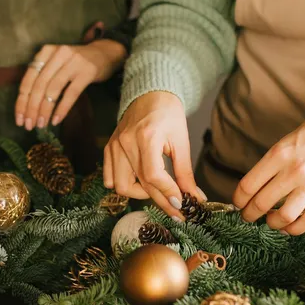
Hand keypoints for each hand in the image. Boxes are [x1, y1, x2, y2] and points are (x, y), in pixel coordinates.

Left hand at [16, 39, 126, 129]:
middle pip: (39, 86)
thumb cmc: (75, 62)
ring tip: (41, 125)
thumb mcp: (56, 63)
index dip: (22, 101)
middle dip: (32, 109)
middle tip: (29, 125)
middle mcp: (57, 54)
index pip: (28, 80)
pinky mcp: (87, 72)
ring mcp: (73, 62)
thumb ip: (42, 77)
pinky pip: (71, 94)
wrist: (104, 53)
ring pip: (53, 90)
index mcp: (45, 52)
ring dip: (45, 110)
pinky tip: (56, 120)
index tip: (19, 119)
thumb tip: (27, 106)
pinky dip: (62, 109)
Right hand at [103, 91, 201, 220]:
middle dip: (160, 201)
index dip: (167, 193)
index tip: (182, 204)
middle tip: (177, 211)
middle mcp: (126, 142)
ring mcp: (114, 146)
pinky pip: (110, 178)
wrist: (149, 93)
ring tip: (157, 192)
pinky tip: (140, 184)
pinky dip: (123, 186)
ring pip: (120, 186)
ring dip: (140, 195)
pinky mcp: (109, 148)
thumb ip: (185, 172)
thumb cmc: (168, 113)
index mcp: (147, 137)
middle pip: (140, 185)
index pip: (153, 175)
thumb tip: (195, 198)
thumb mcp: (181, 141)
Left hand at [233, 110, 304, 234]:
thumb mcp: (286, 142)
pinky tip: (288, 227)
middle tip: (248, 216)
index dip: (238, 199)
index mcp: (279, 154)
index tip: (238, 203)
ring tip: (270, 221)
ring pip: (284, 217)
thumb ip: (271, 164)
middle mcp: (294, 170)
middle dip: (250, 214)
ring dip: (272, 224)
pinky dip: (294, 229)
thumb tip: (253, 189)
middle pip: (262, 204)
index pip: (249, 185)